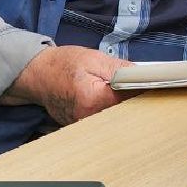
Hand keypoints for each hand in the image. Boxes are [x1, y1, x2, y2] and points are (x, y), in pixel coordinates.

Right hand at [0, 46, 133, 126]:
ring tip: (118, 92)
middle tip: (134, 86)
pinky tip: (108, 101)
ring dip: (121, 106)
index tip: (148, 82)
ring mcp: (83, 125)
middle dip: (132, 99)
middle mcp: (87, 118)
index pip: (129, 98)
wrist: (38, 74)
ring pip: (114, 118)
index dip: (140, 89)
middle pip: (124, 112)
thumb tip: (143, 76)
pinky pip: (103, 120)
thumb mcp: (94, 58)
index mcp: (92, 99)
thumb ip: (120, 69)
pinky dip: (110, 111)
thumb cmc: (63, 64)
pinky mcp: (81, 127)